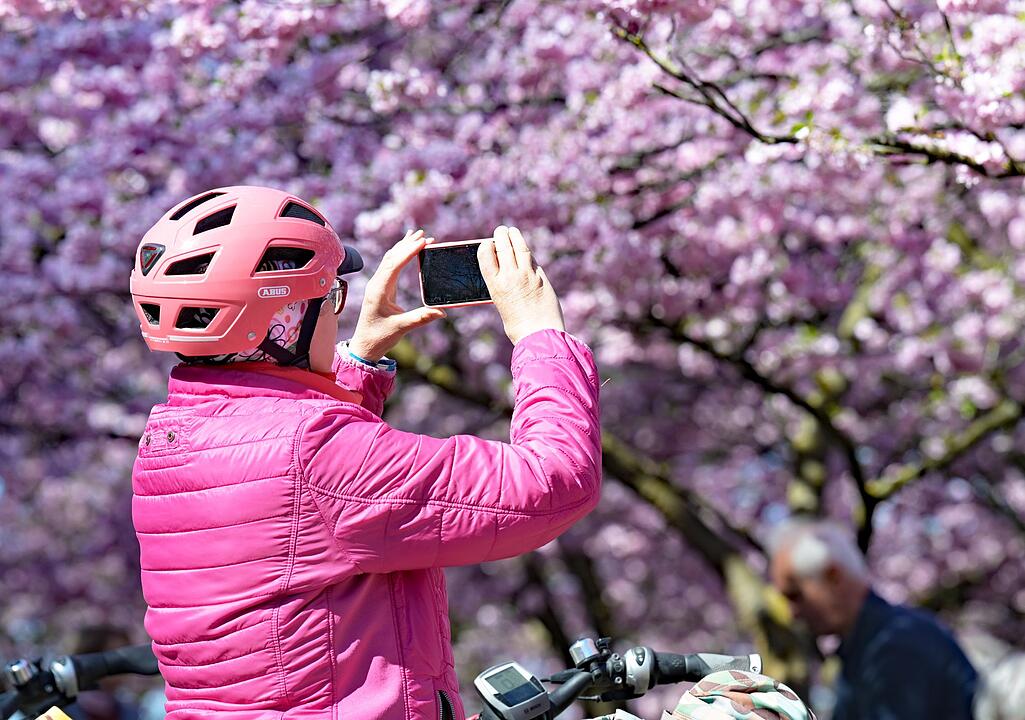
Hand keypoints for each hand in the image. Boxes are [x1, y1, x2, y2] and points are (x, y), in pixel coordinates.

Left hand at [349, 229, 446, 361]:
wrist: (364, 346)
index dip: (409, 251)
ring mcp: (378, 285)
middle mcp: (376, 284)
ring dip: (403, 246)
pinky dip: (400, 255)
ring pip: (390, 259)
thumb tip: (441, 312)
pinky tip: (406, 248)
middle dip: (407, 244)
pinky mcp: (381, 288)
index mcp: (378, 290)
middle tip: (423, 234)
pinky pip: (390, 266)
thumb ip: (420, 318)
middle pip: (391, 257)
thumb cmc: (379, 337)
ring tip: (417, 235)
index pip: (394, 264)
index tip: (423, 241)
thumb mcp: (401, 328)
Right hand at [478, 225, 564, 344]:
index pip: (486, 254)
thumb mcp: (501, 304)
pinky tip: (525, 250)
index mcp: (495, 285)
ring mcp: (527, 275)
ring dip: (515, 237)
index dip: (487, 245)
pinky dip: (527, 252)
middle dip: (501, 235)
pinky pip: (532, 259)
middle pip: (503, 246)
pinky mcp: (542, 277)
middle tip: (501, 230)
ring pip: (520, 247)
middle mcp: (510, 276)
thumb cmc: (518, 326)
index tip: (488, 242)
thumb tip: (505, 273)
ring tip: (513, 232)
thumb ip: (502, 286)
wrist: (539, 335)